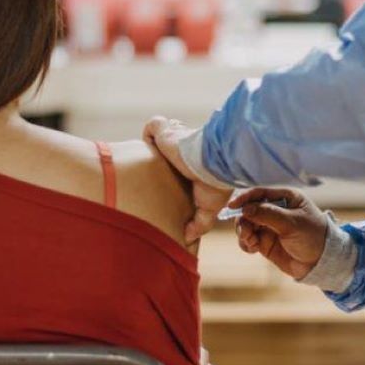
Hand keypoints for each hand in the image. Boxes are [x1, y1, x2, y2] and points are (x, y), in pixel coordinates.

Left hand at [143, 116, 231, 242]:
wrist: (212, 165)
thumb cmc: (215, 184)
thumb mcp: (210, 208)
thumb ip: (200, 223)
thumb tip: (187, 238)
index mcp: (194, 163)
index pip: (181, 162)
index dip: (175, 167)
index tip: (168, 180)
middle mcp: (185, 149)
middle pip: (169, 148)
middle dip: (162, 156)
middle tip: (154, 172)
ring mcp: (176, 138)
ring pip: (160, 135)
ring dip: (155, 143)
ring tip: (148, 159)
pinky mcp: (166, 132)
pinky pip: (153, 126)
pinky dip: (150, 134)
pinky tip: (152, 146)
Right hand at [233, 189, 327, 279]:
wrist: (321, 263)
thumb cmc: (313, 236)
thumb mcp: (293, 223)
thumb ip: (268, 214)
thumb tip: (245, 209)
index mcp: (285, 198)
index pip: (260, 193)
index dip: (244, 198)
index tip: (232, 206)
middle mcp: (275, 210)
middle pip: (248, 209)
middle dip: (243, 219)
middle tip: (245, 232)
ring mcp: (269, 226)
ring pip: (246, 225)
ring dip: (243, 232)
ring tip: (250, 242)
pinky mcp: (265, 242)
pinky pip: (248, 240)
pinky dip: (246, 243)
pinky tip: (252, 249)